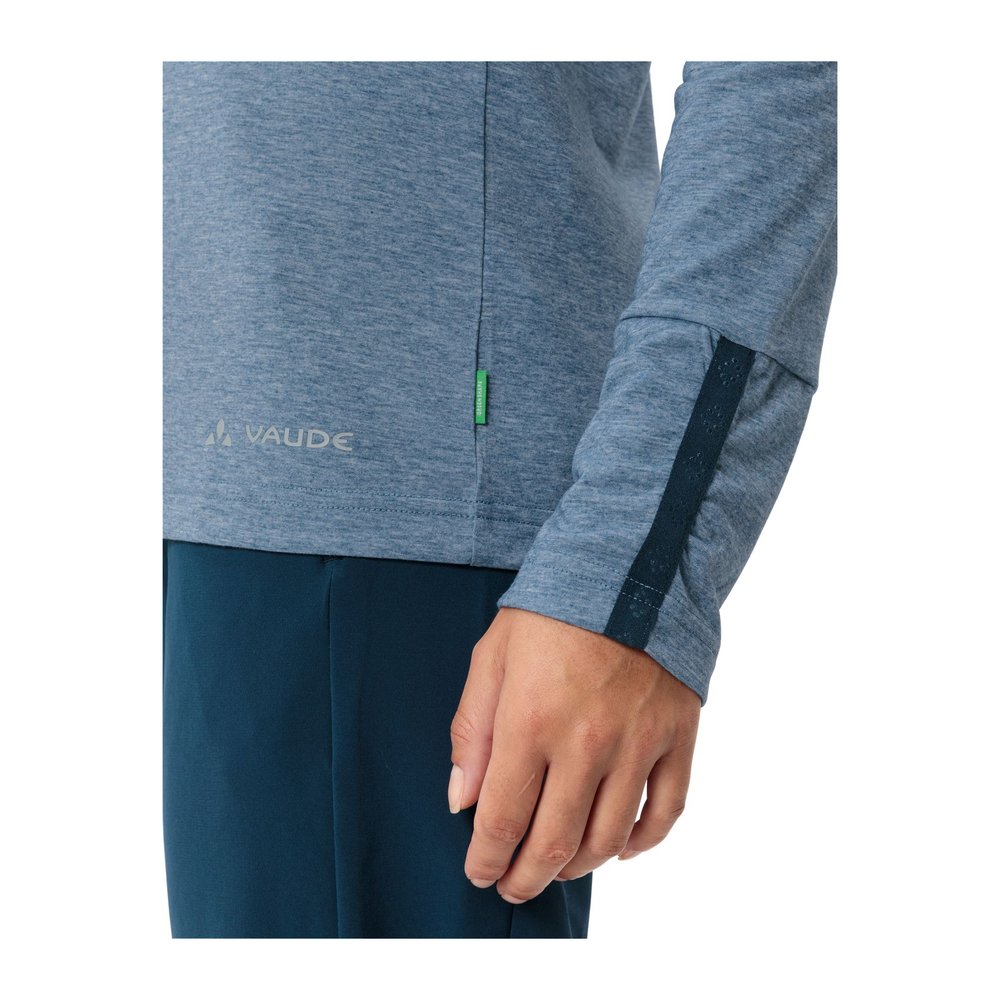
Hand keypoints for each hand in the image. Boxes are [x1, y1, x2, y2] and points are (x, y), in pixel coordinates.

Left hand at [448, 605, 700, 902]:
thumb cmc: (552, 611)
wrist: (629, 568)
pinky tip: (621, 849)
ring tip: (558, 866)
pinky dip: (644, 842)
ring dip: (578, 866)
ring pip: (609, 838)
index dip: (485, 860)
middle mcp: (587, 742)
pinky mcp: (678, 736)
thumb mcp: (493, 658)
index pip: (502, 819)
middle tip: (513, 886)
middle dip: (526, 878)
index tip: (479, 872)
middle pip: (554, 843)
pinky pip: (666, 811)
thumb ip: (473, 731)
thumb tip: (462, 800)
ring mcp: (639, 742)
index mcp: (531, 721)